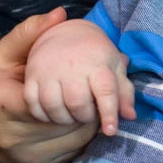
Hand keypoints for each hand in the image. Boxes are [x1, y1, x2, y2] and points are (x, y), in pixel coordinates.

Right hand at [0, 7, 100, 162]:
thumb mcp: (0, 56)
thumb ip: (29, 33)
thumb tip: (60, 14)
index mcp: (4, 104)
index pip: (52, 100)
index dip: (76, 88)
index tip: (86, 75)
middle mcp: (14, 136)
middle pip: (69, 121)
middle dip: (89, 103)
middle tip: (99, 86)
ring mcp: (26, 156)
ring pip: (75, 139)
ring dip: (90, 120)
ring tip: (94, 100)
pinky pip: (72, 151)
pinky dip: (81, 135)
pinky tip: (81, 119)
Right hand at [24, 18, 135, 135]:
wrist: (64, 32)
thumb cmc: (94, 55)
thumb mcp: (114, 67)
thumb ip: (124, 92)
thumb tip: (130, 116)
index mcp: (97, 63)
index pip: (105, 90)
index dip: (109, 113)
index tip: (111, 130)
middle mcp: (72, 66)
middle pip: (78, 103)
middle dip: (86, 116)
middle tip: (89, 114)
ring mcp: (49, 71)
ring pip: (54, 107)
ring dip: (65, 119)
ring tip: (72, 114)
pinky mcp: (32, 76)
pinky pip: (34, 105)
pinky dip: (44, 116)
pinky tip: (54, 112)